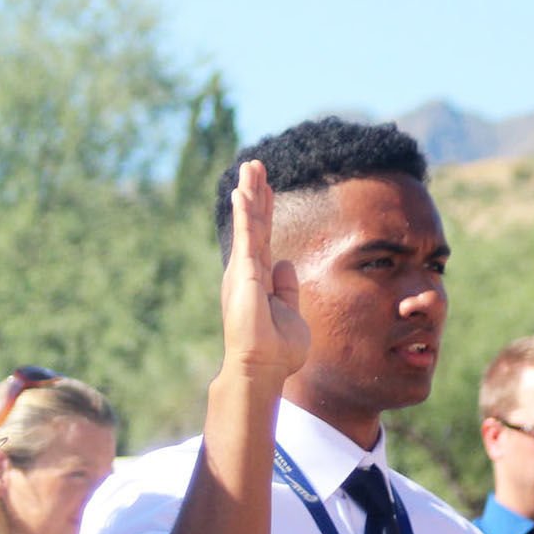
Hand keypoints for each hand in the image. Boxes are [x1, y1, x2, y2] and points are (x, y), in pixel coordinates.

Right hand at [219, 160, 307, 384]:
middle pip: (254, 224)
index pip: (264, 237)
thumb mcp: (291, 313)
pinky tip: (242, 192)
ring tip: (250, 166)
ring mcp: (243, 271)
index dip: (265, 212)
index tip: (266, 188)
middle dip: (255, 193)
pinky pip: (246, 237)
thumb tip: (286, 263)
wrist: (262, 367)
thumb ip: (287, 288)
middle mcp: (246, 271)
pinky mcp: (243, 273)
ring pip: (249, 224)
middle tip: (255, 166)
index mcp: (259, 280)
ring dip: (250, 193)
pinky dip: (244, 213)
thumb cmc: (276, 350)